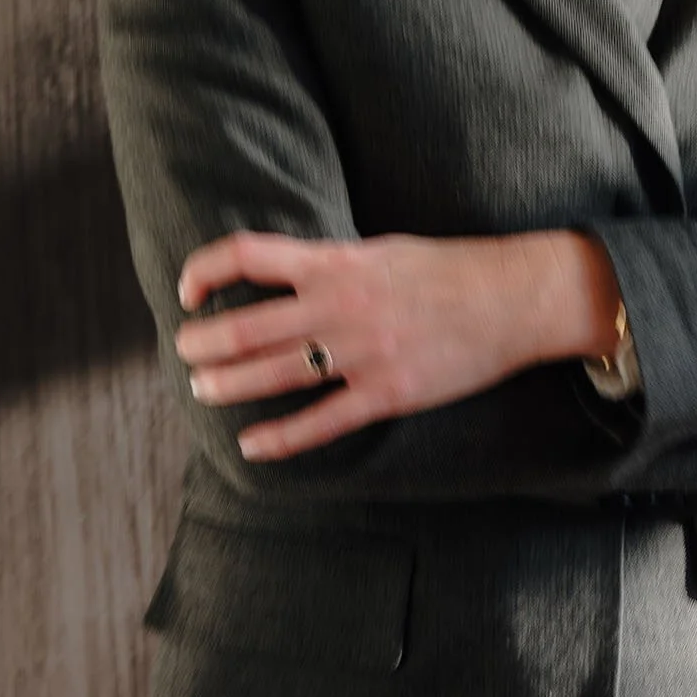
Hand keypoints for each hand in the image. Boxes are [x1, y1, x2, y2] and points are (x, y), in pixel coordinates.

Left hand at [173, 226, 613, 461]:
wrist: (513, 297)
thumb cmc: (449, 268)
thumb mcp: (382, 250)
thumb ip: (332, 265)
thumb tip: (284, 275)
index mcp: (337, 261)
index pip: (250, 254)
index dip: (207, 269)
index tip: (188, 290)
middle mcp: (340, 304)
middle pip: (247, 326)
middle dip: (203, 342)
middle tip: (184, 352)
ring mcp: (362, 352)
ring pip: (272, 375)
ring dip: (226, 385)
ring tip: (202, 389)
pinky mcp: (386, 393)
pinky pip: (320, 422)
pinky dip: (278, 439)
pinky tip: (250, 447)